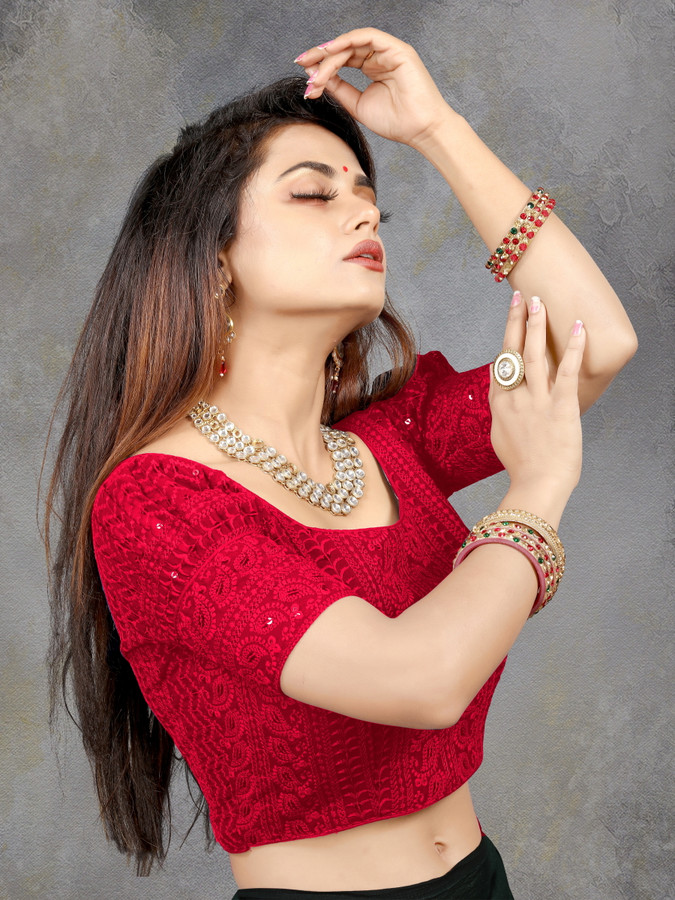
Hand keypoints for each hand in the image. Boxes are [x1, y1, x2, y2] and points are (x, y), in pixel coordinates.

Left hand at [294, 27, 449, 147]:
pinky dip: (347, 41)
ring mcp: (388, 51)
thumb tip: (317, 78)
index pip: (342, 60)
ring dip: (330, 53)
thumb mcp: (357, 105)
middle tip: (302, 65)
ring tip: (314, 67)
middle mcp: (379, 57)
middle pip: (344, 49)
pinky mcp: (396, 49)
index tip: (306, 78)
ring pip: (352, 44)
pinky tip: (331, 50)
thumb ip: (340, 89)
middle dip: (321, 57)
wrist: (419, 130)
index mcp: (372, 68)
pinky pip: (367, 37)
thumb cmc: (396, 122)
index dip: (322, 67)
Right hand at [490, 293, 584, 501]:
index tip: (511, 317)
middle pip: (512, 351)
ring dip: (536, 325)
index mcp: (500, 405)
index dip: (505, 337)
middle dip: (516, 321)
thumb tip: (505, 403)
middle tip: (522, 297)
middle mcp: (515, 397)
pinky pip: (566, 370)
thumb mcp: (501, 438)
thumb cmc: (522, 467)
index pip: (501, 364)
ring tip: (540, 302)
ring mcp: (537, 401)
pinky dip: (572, 347)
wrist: (537, 485)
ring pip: (534, 354)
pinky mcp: (561, 406)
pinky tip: (578, 327)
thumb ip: (503, 414)